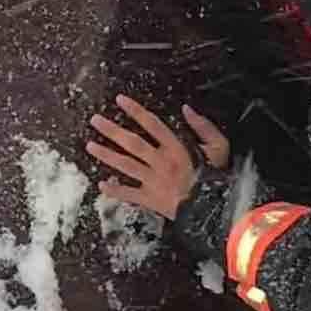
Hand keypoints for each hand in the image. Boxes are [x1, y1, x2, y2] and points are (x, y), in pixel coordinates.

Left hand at [86, 96, 228, 219]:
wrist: (212, 210)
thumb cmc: (217, 178)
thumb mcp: (220, 147)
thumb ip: (204, 127)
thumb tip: (187, 109)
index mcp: (177, 149)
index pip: (152, 125)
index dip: (135, 111)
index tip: (120, 100)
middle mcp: (161, 163)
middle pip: (132, 143)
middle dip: (112, 130)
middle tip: (95, 120)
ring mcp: (153, 182)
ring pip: (126, 166)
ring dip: (107, 155)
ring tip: (90, 146)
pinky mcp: (151, 200)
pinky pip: (129, 194)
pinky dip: (115, 190)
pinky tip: (102, 184)